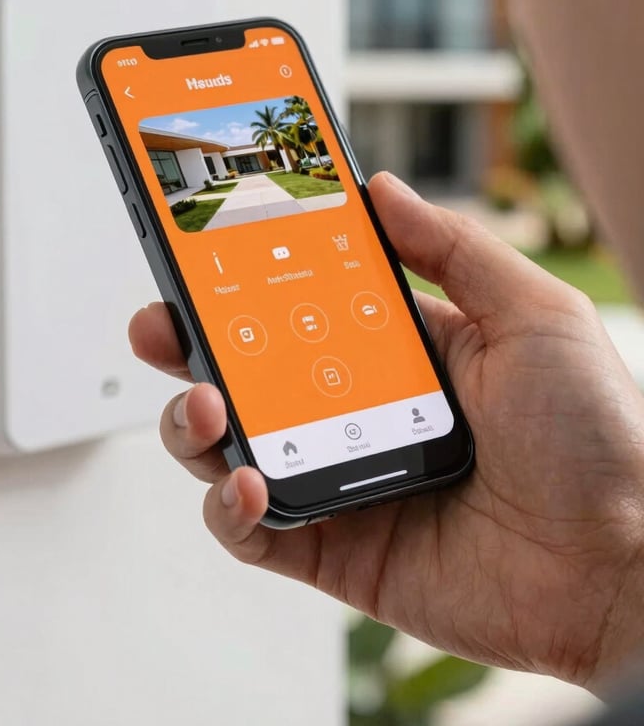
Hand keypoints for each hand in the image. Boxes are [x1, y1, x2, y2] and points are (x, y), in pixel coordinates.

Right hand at [129, 172, 643, 691]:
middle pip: (251, 372)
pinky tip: (245, 481)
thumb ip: (452, 248)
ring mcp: (340, 477)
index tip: (203, 245)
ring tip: (202, 402)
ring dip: (193, 423)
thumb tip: (380, 190)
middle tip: (162, 319)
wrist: (624, 567)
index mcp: (400, 351)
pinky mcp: (333, 548)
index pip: (302, 303)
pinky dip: (230, 506)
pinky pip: (254, 529)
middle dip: (191, 344)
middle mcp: (359, 411)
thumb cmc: (598, 439)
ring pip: (233, 446)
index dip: (248, 277)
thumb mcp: (533, 314)